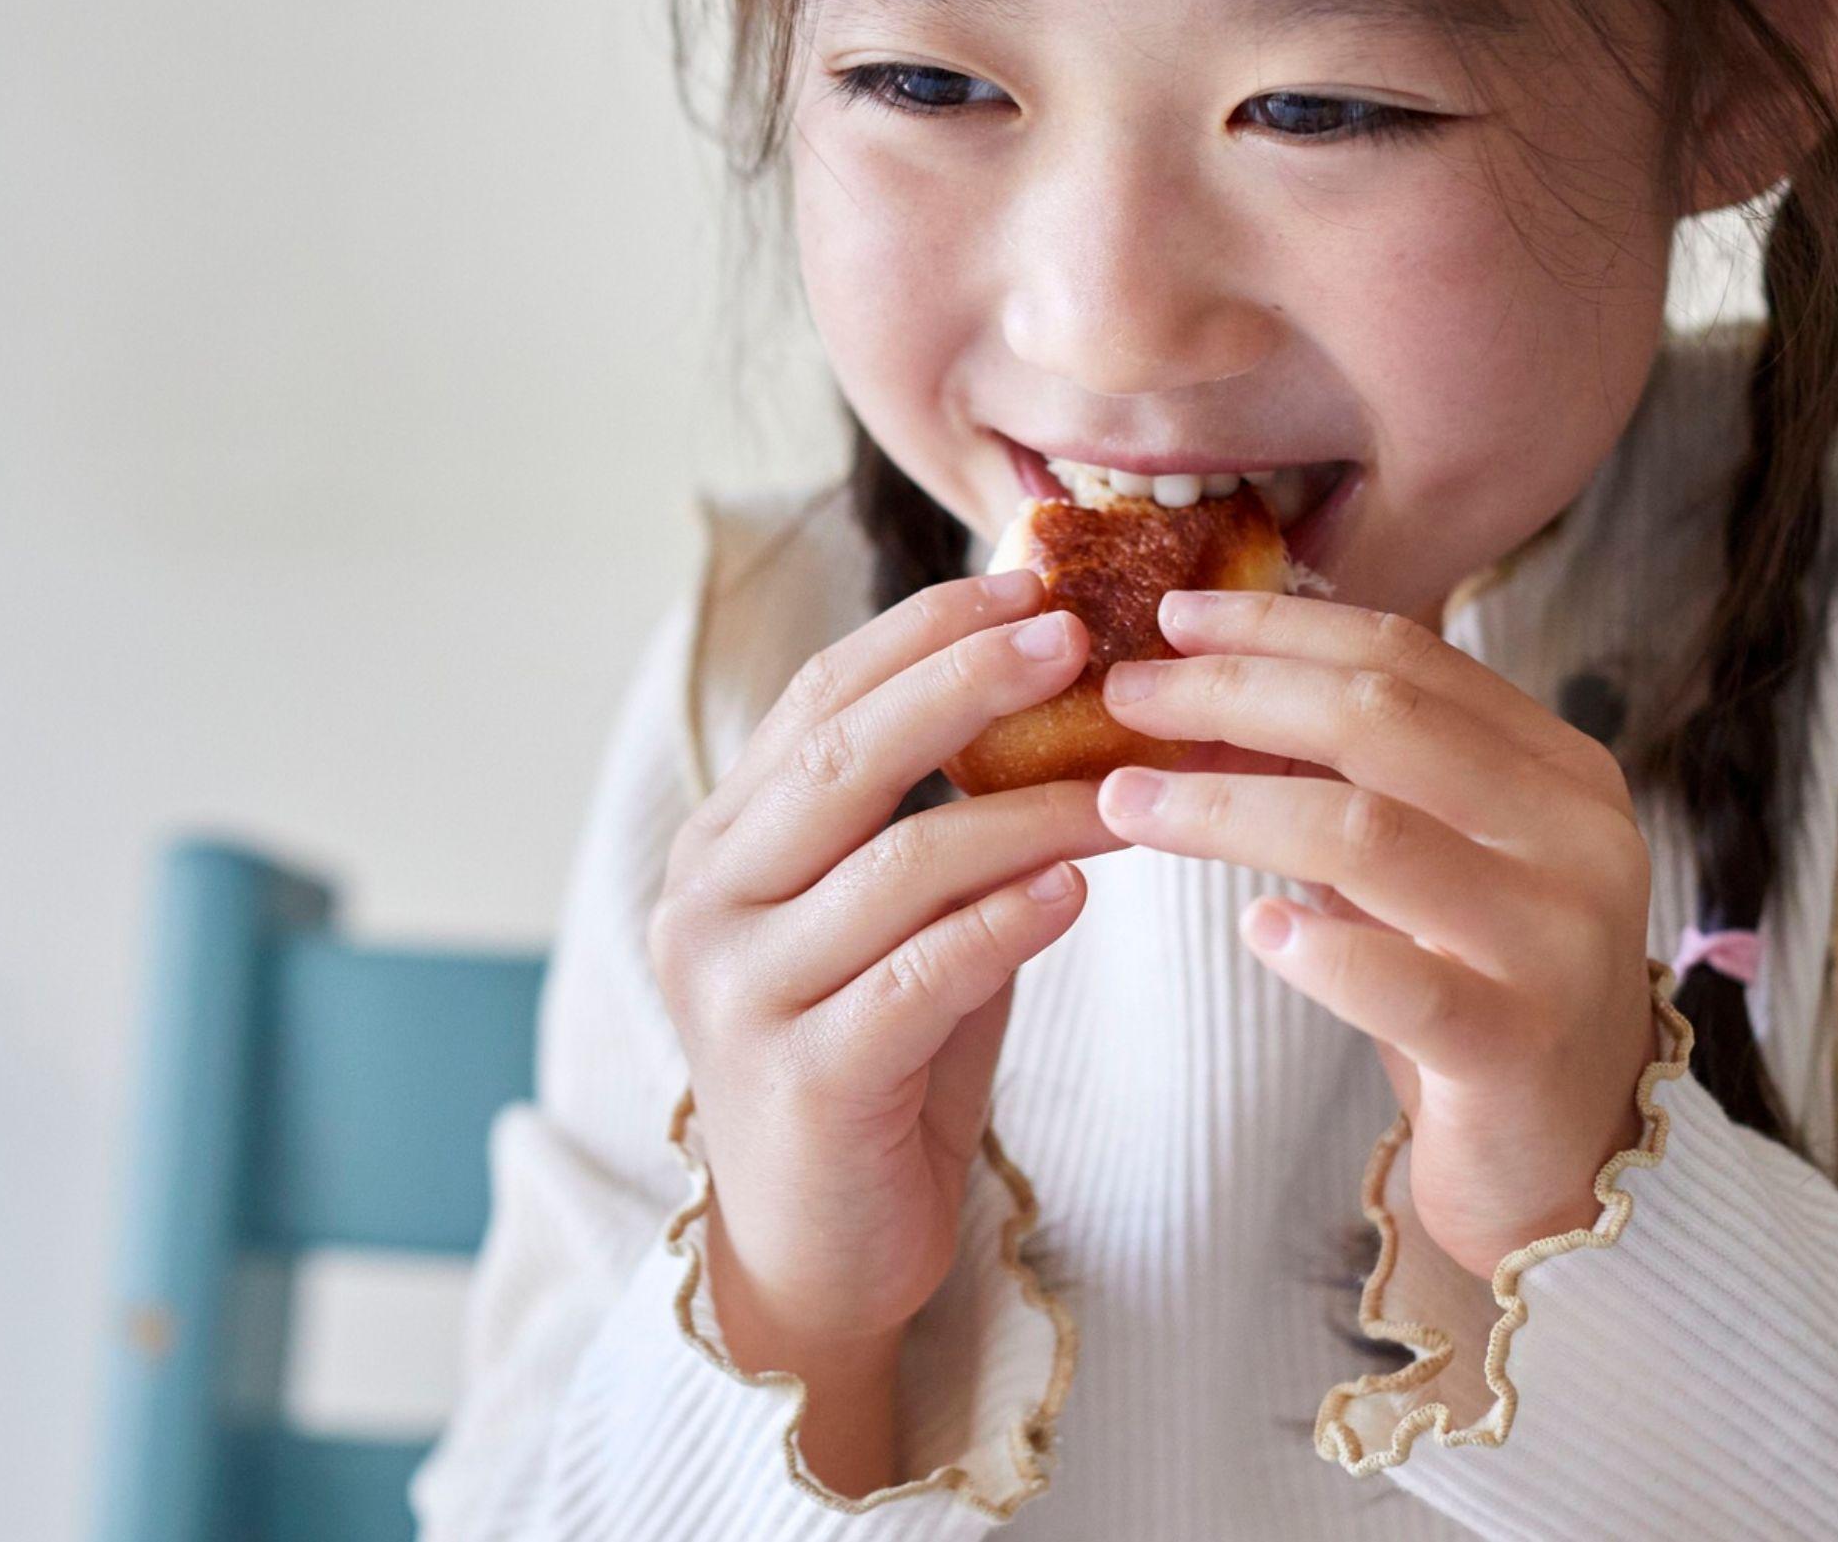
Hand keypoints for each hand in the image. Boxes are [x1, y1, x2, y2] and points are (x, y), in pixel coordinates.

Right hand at [646, 569, 1115, 1485]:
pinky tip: (1079, 890)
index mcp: (724, 843)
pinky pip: (920, 976)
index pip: (820, 699)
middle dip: (967, 682)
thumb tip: (1058, 685)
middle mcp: (707, 902)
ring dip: (1029, 812)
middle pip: (843, 756)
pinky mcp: (804, 1081)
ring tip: (1130, 782)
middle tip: (1077, 635)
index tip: (1035, 585)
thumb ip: (938, 819)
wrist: (818, 1253)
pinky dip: (1007, 922)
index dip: (927, 635)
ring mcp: (743, 993)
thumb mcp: (896, 920)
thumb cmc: (878, 1066)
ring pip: (898, 865)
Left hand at [1092, 590, 1662, 1278]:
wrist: (1572, 1166)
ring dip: (1226, 807)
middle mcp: (1578, 838)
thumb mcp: (1438, 860)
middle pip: (1382, 720)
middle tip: (1126, 695)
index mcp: (1561, 770)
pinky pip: (1400, 983)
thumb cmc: (1478, 993)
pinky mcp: (1519, 1048)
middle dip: (1235, 693)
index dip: (1279, 627)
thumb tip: (1206, 683)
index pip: (1409, 657)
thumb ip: (1364, 776)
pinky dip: (1315, 947)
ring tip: (1126, 802)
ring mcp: (1559, 943)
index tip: (1171, 618)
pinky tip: (1249, 928)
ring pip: (1369, 833)